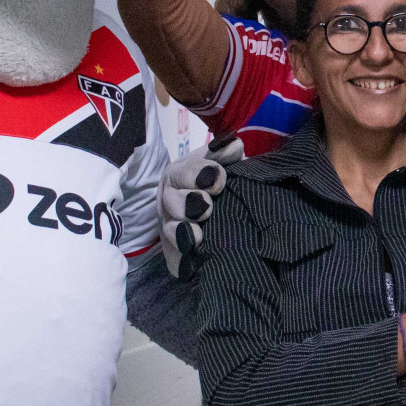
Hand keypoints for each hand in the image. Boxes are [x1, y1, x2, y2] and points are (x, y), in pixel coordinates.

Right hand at [159, 134, 245, 277]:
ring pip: (171, 231)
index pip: (183, 171)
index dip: (199, 174)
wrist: (220, 212)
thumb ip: (225, 154)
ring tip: (199, 236)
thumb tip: (235, 145)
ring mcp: (172, 228)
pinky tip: (193, 258)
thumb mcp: (221, 163)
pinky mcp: (177, 255)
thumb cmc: (218, 182)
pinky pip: (175, 259)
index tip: (220, 180)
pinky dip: (182, 260)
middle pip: (171, 202)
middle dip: (187, 204)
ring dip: (183, 232)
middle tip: (207, 208)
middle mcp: (171, 201)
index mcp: (180, 175)